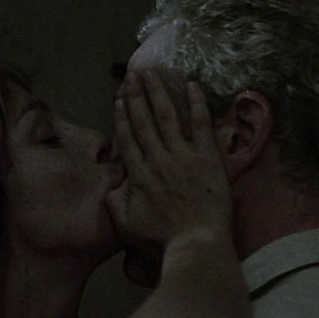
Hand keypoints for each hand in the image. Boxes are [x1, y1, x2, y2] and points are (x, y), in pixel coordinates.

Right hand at [106, 72, 231, 262]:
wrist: (196, 244)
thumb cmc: (160, 241)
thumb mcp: (126, 226)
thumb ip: (114, 202)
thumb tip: (110, 185)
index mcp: (139, 176)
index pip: (127, 138)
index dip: (121, 116)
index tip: (118, 98)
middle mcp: (158, 160)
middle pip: (144, 121)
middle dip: (136, 96)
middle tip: (131, 74)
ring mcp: (184, 157)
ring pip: (167, 117)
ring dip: (158, 93)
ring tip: (151, 73)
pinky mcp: (208, 159)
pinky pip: (201, 125)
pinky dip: (196, 104)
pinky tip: (192, 85)